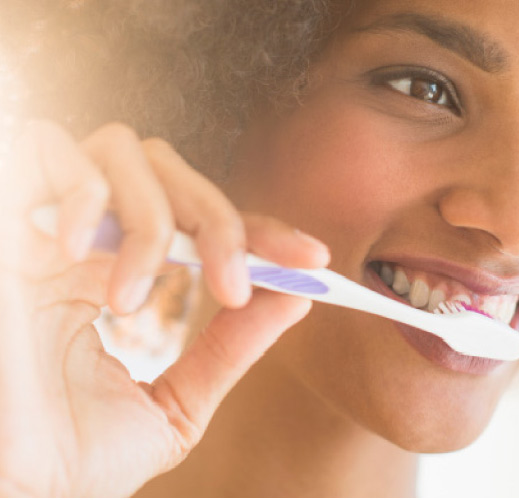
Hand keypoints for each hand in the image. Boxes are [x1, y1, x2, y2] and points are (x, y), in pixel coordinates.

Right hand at [0, 121, 328, 495]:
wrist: (5, 491)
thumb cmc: (65, 459)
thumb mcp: (172, 406)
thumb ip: (228, 351)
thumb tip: (294, 299)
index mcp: (120, 275)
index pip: (204, 225)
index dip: (261, 232)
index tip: (313, 259)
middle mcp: (87, 240)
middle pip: (173, 173)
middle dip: (219, 222)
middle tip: (234, 284)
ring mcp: (44, 222)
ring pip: (123, 151)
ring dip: (149, 220)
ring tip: (131, 300)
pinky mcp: (3, 217)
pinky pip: (42, 145)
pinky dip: (79, 192)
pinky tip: (77, 256)